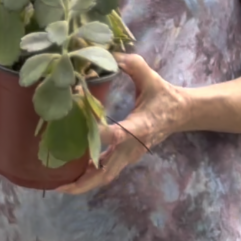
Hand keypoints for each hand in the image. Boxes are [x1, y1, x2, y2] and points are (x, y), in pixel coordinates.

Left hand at [57, 53, 187, 195]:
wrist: (181, 114)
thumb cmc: (164, 95)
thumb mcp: (150, 77)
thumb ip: (132, 65)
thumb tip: (110, 54)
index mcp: (140, 127)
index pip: (117, 136)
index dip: (98, 136)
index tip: (78, 132)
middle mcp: (133, 147)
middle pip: (107, 171)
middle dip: (83, 180)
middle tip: (59, 184)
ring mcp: (130, 156)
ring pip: (105, 177)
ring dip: (83, 184)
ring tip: (59, 186)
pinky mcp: (127, 158)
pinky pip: (107, 172)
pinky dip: (89, 177)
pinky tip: (71, 176)